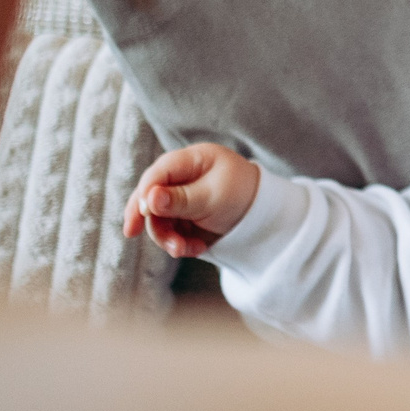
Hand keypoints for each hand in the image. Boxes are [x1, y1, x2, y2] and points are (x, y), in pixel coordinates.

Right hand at [122, 142, 260, 257]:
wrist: (267, 218)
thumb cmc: (243, 197)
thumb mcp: (213, 198)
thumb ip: (181, 199)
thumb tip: (149, 198)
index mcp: (191, 160)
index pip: (158, 173)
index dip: (145, 193)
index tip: (141, 215)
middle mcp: (182, 178)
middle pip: (151, 199)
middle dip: (156, 224)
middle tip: (167, 244)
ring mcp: (182, 199)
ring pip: (158, 220)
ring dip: (168, 239)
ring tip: (184, 250)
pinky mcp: (186, 219)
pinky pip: (172, 233)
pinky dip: (181, 244)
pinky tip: (197, 249)